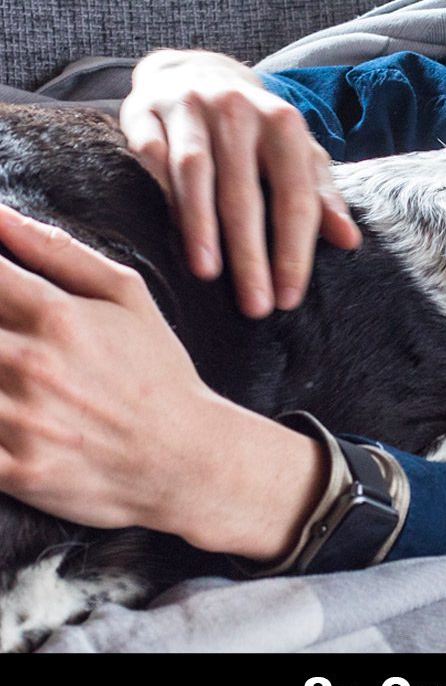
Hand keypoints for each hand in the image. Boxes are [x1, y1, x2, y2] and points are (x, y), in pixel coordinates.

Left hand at [0, 207, 325, 560]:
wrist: (187, 459)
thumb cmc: (158, 374)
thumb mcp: (129, 297)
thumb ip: (59, 252)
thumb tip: (0, 216)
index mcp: (54, 315)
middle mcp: (28, 362)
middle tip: (5, 337)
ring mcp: (18, 420)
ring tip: (6, 368)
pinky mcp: (14, 470)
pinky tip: (3, 411)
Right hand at [120, 49, 361, 317]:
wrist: (195, 72)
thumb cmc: (258, 130)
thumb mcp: (297, 155)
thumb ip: (322, 197)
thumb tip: (349, 242)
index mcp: (284, 123)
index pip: (294, 197)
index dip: (294, 251)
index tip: (289, 298)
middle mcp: (238, 111)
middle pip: (245, 193)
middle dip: (251, 255)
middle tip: (255, 305)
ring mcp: (189, 108)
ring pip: (195, 175)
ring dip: (201, 227)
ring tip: (209, 274)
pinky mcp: (144, 112)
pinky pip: (153, 158)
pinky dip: (162, 195)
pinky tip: (170, 233)